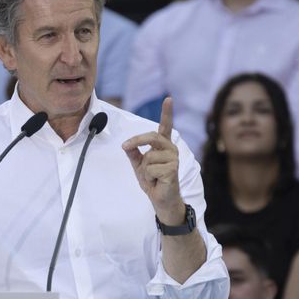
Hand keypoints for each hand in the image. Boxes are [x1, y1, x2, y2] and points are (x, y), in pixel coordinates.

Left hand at [122, 97, 183, 223]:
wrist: (161, 200)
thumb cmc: (153, 181)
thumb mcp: (139, 166)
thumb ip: (134, 154)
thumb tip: (126, 145)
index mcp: (163, 146)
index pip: (165, 126)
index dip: (167, 112)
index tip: (168, 99)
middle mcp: (170, 149)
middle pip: (151, 137)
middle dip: (136, 141)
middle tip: (125, 147)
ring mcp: (173, 158)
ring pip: (148, 157)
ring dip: (144, 169)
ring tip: (152, 176)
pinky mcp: (173, 169)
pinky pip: (150, 168)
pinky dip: (148, 177)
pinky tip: (157, 181)